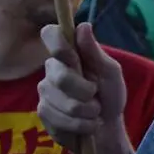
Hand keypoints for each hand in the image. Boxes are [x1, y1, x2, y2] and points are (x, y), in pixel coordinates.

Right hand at [37, 22, 127, 153]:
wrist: (106, 127)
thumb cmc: (110, 95)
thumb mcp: (110, 72)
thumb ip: (95, 52)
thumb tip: (83, 25)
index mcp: (69, 54)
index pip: (51, 35)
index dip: (58, 44)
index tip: (74, 58)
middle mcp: (52, 69)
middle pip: (60, 76)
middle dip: (85, 91)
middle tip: (96, 95)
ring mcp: (45, 91)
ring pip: (63, 101)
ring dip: (87, 111)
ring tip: (94, 112)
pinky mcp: (43, 113)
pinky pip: (60, 119)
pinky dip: (81, 124)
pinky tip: (85, 124)